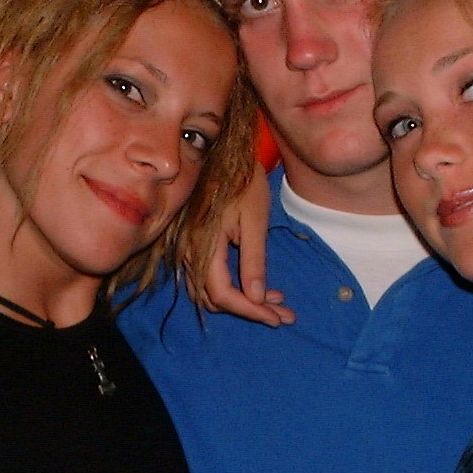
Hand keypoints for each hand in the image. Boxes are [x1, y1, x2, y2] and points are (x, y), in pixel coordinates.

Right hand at [189, 160, 294, 325]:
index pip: (223, 294)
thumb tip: (258, 298)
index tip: (278, 318)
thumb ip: (254, 261)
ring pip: (212, 291)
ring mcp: (188, 249)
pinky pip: (210, 277)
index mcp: (204, 246)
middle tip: (284, 314)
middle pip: (215, 298)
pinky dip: (234, 287)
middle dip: (250, 310)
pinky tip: (259, 285)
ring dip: (243, 301)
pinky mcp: (194, 245)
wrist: (227, 154)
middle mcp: (189, 253)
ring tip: (277, 302)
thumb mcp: (255, 221)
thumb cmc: (244, 182)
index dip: (250, 311)